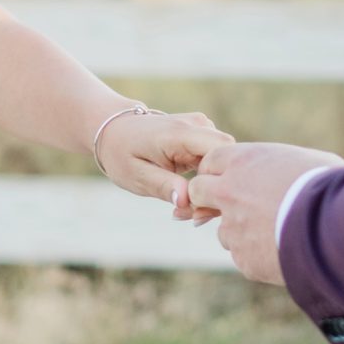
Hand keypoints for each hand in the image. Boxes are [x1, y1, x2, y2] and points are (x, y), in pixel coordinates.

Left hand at [96, 110, 234, 212]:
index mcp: (180, 133)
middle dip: (215, 192)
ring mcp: (204, 127)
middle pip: (228, 161)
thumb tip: (186, 201)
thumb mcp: (136, 175)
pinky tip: (187, 199)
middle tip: (192, 218)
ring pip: (224, 164)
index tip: (196, 211)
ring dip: (210, 190)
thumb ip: (163, 186)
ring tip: (184, 210)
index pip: (221, 155)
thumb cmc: (122, 152)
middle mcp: (198, 125)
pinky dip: (206, 182)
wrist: (114, 129)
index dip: (217, 185)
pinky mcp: (204, 135)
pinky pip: (216, 162)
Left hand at [188, 143, 343, 284]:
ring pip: (224, 231)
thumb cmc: (328, 186)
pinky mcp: (243, 258)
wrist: (334, 227)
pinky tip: (283, 251)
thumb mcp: (307, 161)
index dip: (218, 171)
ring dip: (240, 233)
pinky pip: (244, 257)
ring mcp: (232, 228)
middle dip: (208, 200)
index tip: (229, 179)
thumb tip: (293, 170)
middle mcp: (228, 193)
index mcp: (242, 161)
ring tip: (275, 233)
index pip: (210, 161)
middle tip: (232, 206)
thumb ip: (283, 166)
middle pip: (198, 192)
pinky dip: (259, 256)